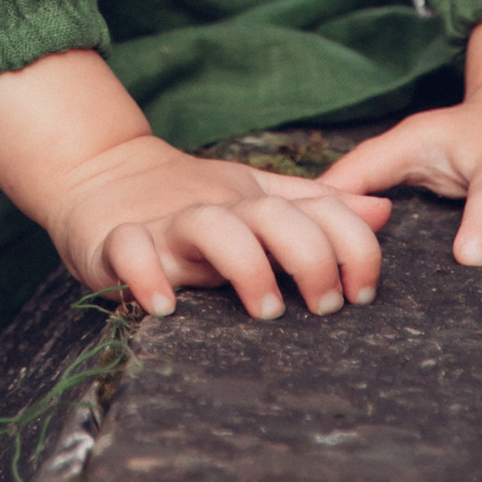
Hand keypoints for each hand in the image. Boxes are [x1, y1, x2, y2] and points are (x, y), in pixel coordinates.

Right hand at [0, 45, 387, 321]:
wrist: (98, 171)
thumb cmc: (190, 199)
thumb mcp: (256, 198)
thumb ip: (316, 209)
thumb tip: (383, 210)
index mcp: (254, 200)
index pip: (318, 210)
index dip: (353, 246)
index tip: (361, 292)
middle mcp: (217, 207)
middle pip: (273, 216)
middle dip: (309, 257)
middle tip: (324, 306)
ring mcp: (167, 223)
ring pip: (212, 227)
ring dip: (246, 265)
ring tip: (263, 309)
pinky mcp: (115, 239)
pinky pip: (129, 251)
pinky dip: (145, 275)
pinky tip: (164, 307)